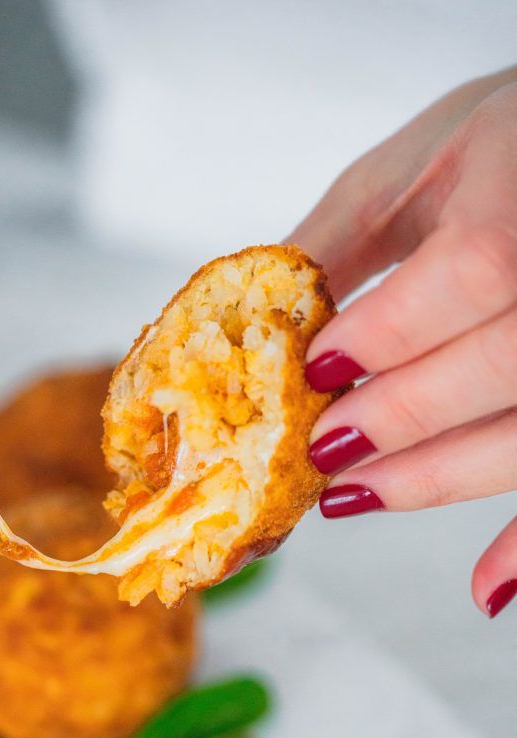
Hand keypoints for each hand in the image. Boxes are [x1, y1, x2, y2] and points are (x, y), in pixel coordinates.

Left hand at [290, 67, 516, 617]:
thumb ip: (337, 241)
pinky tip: (485, 589)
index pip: (476, 271)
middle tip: (320, 451)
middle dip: (403, 418)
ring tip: (352, 498)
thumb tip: (249, 326)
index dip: (393, 332)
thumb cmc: (500, 145)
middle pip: (507, 363)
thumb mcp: (413, 166)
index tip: (316, 369)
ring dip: (443, 477)